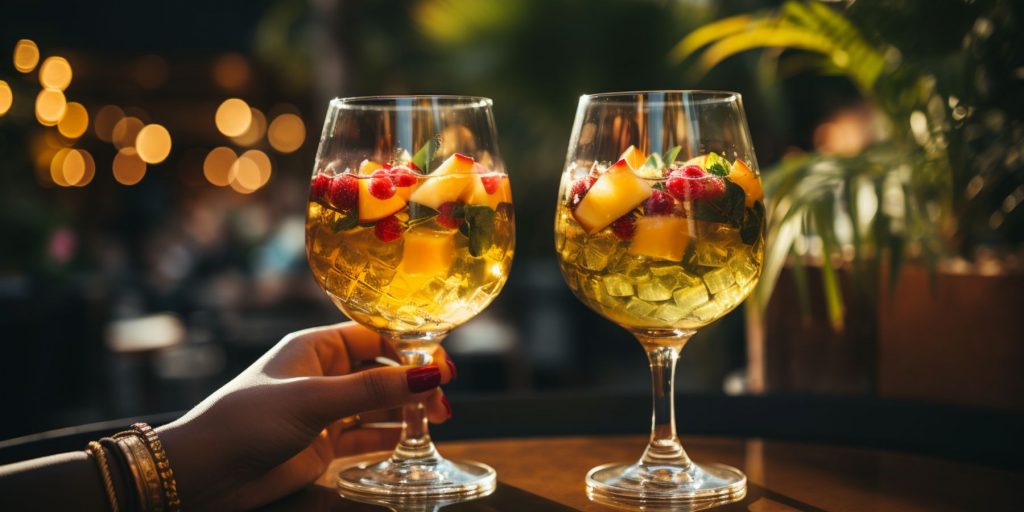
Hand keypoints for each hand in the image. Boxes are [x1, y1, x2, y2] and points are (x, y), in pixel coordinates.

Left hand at [156, 322, 454, 510]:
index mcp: (315, 348)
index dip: (411, 348)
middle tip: (444, 398)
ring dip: (406, 409)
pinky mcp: (323, 443)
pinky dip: (390, 435)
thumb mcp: (313, 400)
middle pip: (382, 370)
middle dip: (413, 381)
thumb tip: (429, 374)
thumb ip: (372, 389)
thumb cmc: (246, 423)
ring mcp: (324, 410)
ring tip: (438, 419)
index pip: (375, 336)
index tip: (442, 364)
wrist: (203, 474)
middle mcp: (322, 374)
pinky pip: (367, 433)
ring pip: (378, 403)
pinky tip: (413, 439)